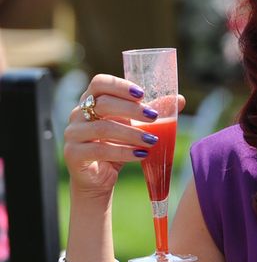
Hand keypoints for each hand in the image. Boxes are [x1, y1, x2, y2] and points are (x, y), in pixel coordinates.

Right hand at [63, 74, 185, 197]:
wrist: (100, 178)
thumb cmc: (118, 146)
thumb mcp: (136, 127)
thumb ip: (153, 112)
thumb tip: (180, 99)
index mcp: (91, 101)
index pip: (99, 83)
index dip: (120, 85)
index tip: (142, 94)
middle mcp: (78, 114)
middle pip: (102, 103)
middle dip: (131, 109)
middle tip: (154, 117)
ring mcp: (73, 134)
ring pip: (102, 128)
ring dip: (131, 134)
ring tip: (153, 141)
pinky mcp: (72, 154)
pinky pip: (98, 150)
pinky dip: (123, 152)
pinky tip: (141, 155)